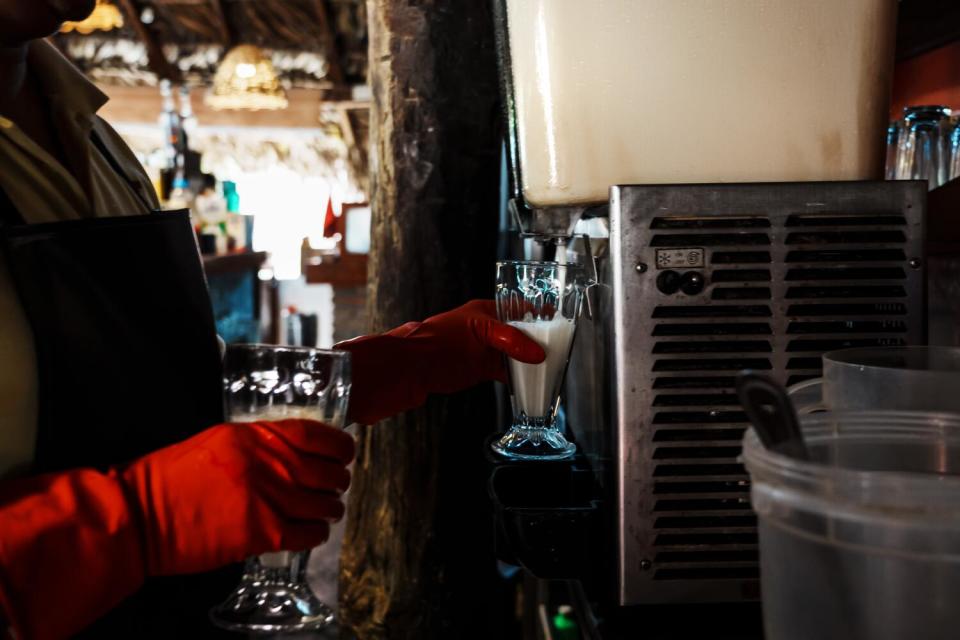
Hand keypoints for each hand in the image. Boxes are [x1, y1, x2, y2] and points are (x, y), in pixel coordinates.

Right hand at [126, 418, 354, 574]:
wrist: (140, 516)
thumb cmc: (170, 477)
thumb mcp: (218, 440)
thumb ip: (259, 442)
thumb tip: (292, 449)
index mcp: (259, 436)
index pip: (319, 436)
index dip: (340, 446)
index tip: (344, 453)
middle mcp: (272, 465)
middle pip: (330, 472)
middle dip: (338, 480)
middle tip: (334, 485)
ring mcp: (271, 500)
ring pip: (326, 505)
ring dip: (329, 509)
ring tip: (324, 510)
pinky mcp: (264, 534)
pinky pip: (310, 535)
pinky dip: (315, 534)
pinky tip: (308, 532)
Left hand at [336, 299, 544, 423]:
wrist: (409, 369)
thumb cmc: (436, 344)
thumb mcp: (480, 333)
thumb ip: (511, 341)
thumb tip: (538, 354)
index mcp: (486, 311)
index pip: (521, 309)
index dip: (540, 316)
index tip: (560, 324)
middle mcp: (487, 330)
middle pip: (521, 334)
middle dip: (539, 342)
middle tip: (560, 351)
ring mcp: (483, 350)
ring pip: (515, 355)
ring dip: (530, 362)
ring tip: (551, 369)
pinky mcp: (479, 370)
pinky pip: (506, 373)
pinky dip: (519, 378)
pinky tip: (530, 385)